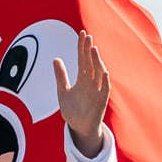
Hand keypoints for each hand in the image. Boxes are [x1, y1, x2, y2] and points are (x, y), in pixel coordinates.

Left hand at [56, 28, 111, 156]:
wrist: (78, 128)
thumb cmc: (72, 110)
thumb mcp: (62, 91)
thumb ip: (60, 76)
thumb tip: (55, 59)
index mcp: (82, 78)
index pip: (82, 59)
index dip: (82, 47)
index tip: (82, 34)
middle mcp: (91, 82)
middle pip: (91, 63)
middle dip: (90, 50)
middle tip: (88, 36)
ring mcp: (97, 91)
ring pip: (98, 73)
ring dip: (97, 62)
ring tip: (94, 50)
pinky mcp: (101, 102)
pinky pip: (104, 90)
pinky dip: (105, 82)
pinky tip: (104, 72)